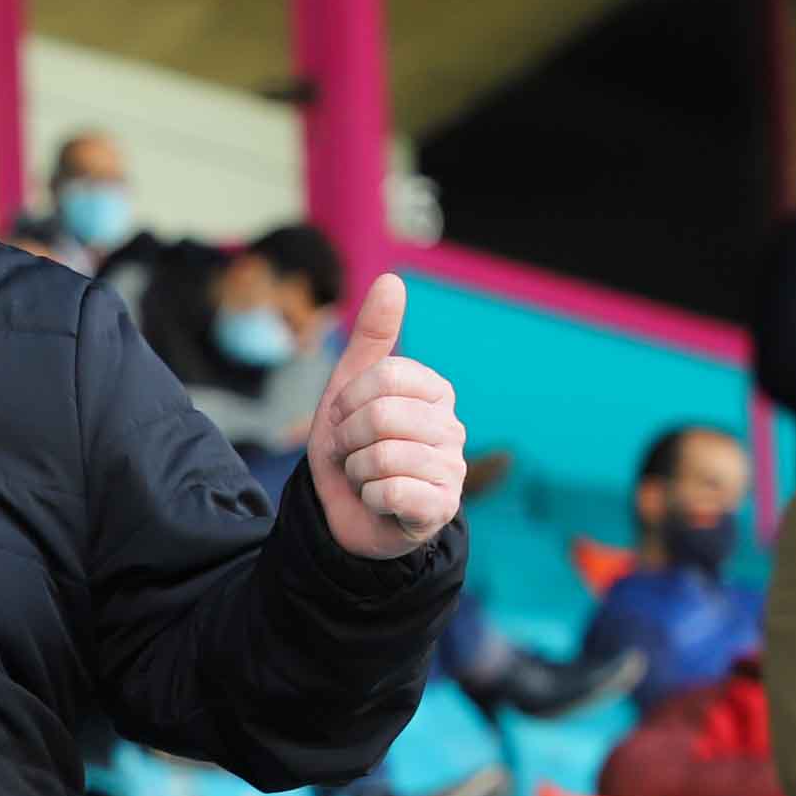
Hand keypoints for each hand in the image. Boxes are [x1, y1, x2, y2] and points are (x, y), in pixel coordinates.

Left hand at [304, 273, 466, 558]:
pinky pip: (392, 491)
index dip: (348, 401)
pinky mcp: (442, 508)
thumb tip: (393, 279)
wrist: (345, 516)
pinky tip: (377, 502)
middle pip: (382, 415)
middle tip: (350, 454)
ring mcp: (451, 469)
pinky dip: (368, 498)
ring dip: (356, 471)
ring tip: (364, 478)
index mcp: (435, 392)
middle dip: (348, 439)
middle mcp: (452, 427)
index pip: (385, 376)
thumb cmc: (352, 450)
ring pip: (384, 456)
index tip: (344, 419)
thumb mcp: (349, 389)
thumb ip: (371, 337)